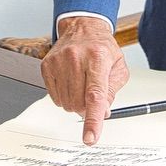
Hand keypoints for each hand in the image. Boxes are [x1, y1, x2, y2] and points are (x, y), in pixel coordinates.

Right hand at [40, 17, 129, 144]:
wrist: (82, 27)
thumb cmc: (102, 48)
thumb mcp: (118, 67)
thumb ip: (113, 92)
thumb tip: (103, 113)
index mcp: (98, 58)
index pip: (95, 96)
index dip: (93, 120)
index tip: (90, 138)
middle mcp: (76, 58)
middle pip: (79, 103)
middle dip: (87, 109)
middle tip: (92, 99)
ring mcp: (58, 62)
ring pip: (66, 103)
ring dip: (76, 103)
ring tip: (82, 86)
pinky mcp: (46, 65)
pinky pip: (55, 97)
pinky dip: (65, 97)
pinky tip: (71, 84)